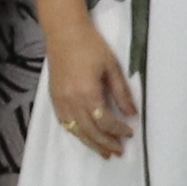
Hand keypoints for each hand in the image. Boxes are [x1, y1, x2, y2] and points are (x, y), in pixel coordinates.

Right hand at [42, 27, 135, 162]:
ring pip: (76, 131)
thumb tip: (133, 114)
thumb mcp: (112, 67)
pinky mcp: (53, 98)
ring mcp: (60, 101)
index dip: (118, 130)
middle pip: (90, 131)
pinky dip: (76, 133)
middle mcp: (72, 101)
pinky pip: (64, 123)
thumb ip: (122, 92)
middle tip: (119, 151)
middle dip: (106, 143)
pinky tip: (85, 137)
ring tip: (104, 153)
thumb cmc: (91, 46)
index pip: (105, 121)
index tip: (130, 133)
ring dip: (91, 144)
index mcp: (87, 92)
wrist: (64, 32)